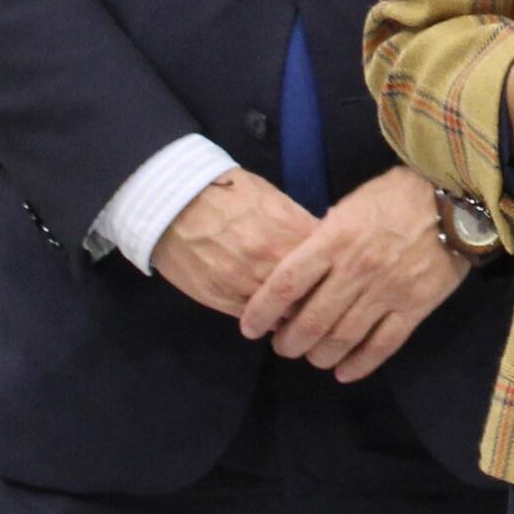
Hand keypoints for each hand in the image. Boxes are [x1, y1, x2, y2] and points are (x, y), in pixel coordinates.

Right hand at [144, 166, 326, 316]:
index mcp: (290, 229)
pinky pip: (259, 320)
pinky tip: (276, 316)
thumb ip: (299, 224)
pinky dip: (270, 320)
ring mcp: (248, 282)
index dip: (337, 273)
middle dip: (321, 299)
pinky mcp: (224, 299)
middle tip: (325, 303)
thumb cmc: (226, 193)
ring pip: (287, 313)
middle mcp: (273, 259)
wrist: (174, 202)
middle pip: (313, 293)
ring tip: (302, 314)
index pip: (331, 263)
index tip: (339, 278)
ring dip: (296, 315)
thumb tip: (323, 244)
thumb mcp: (271, 198)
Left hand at [238, 169, 468, 383]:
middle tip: (283, 346)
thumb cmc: (394, 196)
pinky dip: (360, 364)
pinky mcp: (415, 306)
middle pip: (310, 320)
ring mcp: (387, 290)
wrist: (453, 198)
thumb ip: (323, 239)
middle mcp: (356, 268)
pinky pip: (382, 345)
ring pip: (343, 338)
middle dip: (289, 341)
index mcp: (333, 239)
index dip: (261, 311)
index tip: (249, 328)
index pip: (285, 284)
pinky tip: (345, 372)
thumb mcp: (349, 205)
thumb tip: (299, 273)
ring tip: (312, 357)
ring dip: (320, 355)